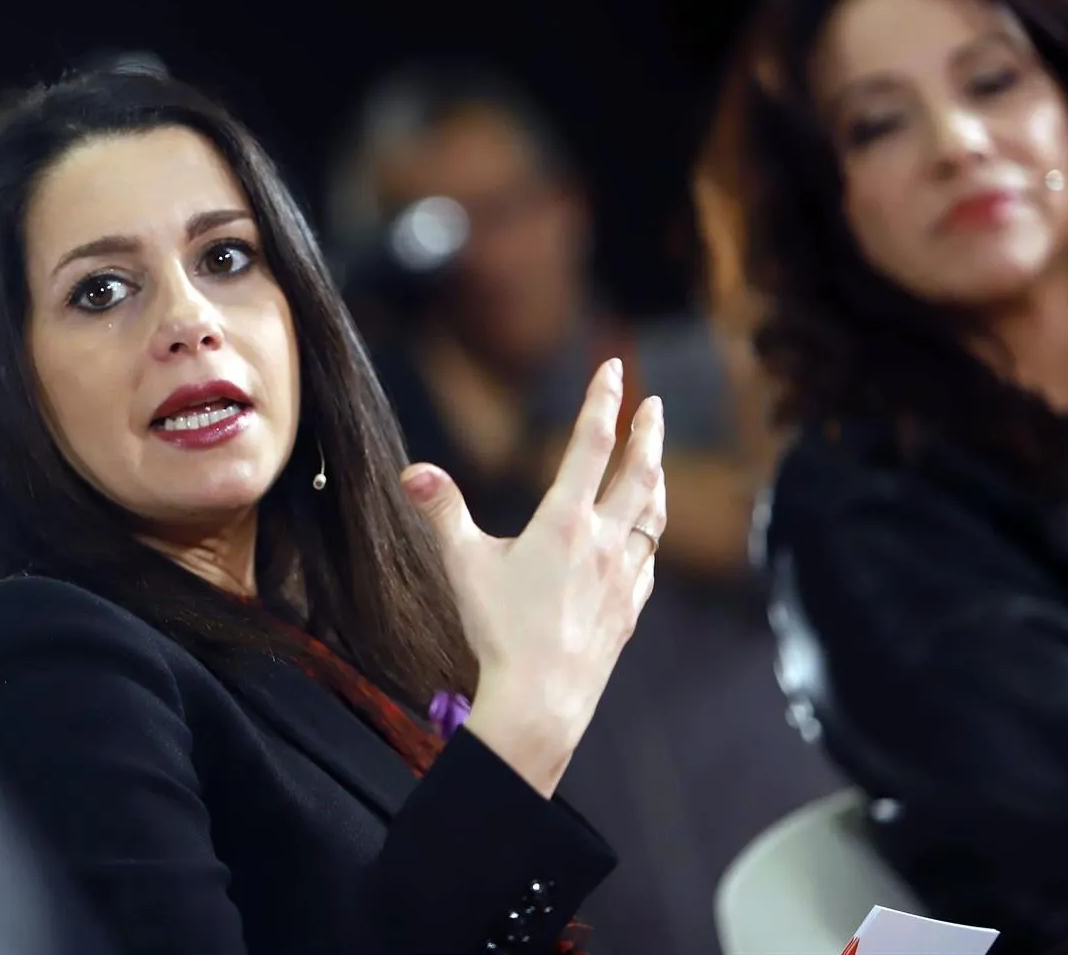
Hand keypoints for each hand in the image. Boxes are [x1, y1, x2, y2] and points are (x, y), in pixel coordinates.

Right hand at [402, 359, 664, 794]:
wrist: (542, 698)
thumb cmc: (499, 631)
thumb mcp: (462, 564)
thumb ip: (441, 511)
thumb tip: (411, 471)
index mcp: (564, 521)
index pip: (590, 444)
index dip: (602, 401)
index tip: (613, 369)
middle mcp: (603, 541)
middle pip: (638, 473)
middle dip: (647, 432)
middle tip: (654, 404)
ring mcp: (623, 576)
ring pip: (653, 515)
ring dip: (656, 479)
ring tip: (655, 461)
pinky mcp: (629, 608)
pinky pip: (650, 560)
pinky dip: (651, 535)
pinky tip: (646, 537)